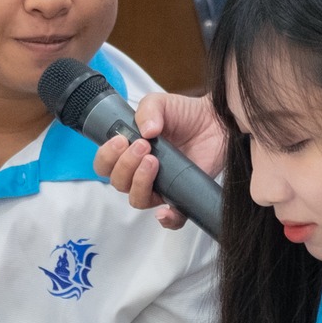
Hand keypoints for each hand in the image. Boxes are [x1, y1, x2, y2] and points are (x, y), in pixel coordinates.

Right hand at [91, 93, 225, 229]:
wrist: (216, 121)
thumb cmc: (185, 113)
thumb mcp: (161, 103)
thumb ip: (148, 109)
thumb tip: (146, 131)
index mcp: (129, 151)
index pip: (105, 165)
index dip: (107, 157)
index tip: (121, 141)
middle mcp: (141, 172)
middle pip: (118, 183)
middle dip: (125, 165)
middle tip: (144, 146)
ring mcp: (161, 186)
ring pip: (138, 200)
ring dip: (140, 182)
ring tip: (154, 161)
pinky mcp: (182, 196)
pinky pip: (172, 219)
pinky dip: (166, 219)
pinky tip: (165, 210)